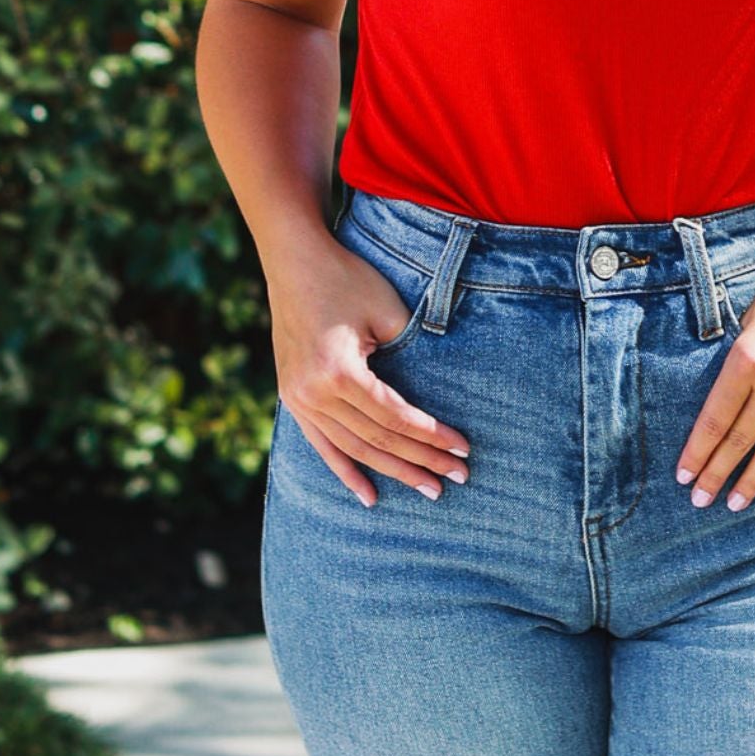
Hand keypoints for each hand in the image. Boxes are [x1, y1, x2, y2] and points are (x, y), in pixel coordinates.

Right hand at [269, 241, 471, 508]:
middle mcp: (313, 393)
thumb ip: (411, 356)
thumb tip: (437, 395)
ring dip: (392, 471)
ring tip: (428, 489)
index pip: (395, 417)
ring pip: (353, 448)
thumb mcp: (388, 311)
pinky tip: (368, 496)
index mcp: (338, 373)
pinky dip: (345, 471)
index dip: (431, 436)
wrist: (293, 259)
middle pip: (376, 440)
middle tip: (456, 479)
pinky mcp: (291, 397)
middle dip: (420, 461)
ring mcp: (297, 398)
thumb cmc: (347, 278)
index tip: (463, 449)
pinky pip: (321, 444)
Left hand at [676, 237, 754, 511]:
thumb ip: (739, 358)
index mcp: (749, 356)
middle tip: (699, 501)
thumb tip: (725, 400)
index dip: (697, 451)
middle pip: (740, 440)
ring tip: (735, 504)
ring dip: (754, 480)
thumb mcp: (754, 313)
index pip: (715, 418)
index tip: (683, 476)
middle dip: (716, 474)